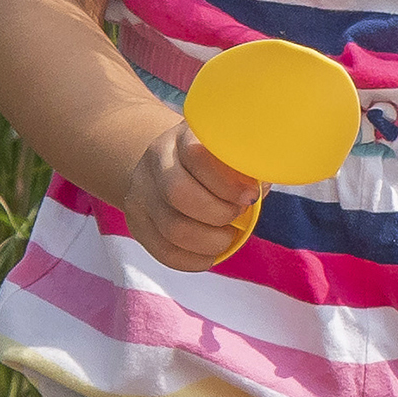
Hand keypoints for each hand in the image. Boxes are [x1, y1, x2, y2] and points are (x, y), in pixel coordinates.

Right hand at [121, 115, 262, 269]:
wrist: (172, 165)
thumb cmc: (217, 163)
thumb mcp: (231, 152)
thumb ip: (247, 166)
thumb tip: (260, 187)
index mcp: (184, 136)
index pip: (197, 155)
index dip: (228, 182)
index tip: (251, 195)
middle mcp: (156, 160)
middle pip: (178, 193)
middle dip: (219, 213)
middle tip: (237, 215)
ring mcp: (141, 192)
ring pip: (172, 228)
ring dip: (211, 241)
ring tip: (228, 235)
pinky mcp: (137, 222)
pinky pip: (165, 252)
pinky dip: (195, 260)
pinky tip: (211, 253)